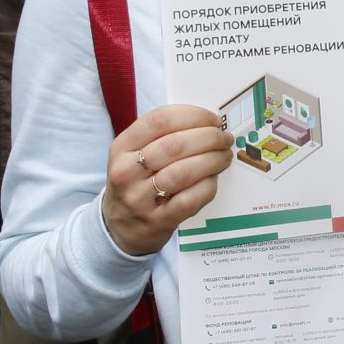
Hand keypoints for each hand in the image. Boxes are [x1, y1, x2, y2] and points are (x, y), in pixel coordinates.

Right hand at [99, 104, 230, 257]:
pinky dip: (207, 186)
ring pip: (183, 172)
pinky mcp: (157, 220)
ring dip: (212, 160)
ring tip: (224, 156)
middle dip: (209, 138)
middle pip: (175, 145)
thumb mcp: (133, 154)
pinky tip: (213, 179)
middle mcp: (126, 171)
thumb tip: (207, 123)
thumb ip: (163, 136)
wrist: (120, 227)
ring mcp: (139, 199)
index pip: (160, 120)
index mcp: (122, 147)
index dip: (193, 116)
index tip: (212, 119)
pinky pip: (189, 199)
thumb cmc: (135, 183)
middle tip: (224, 138)